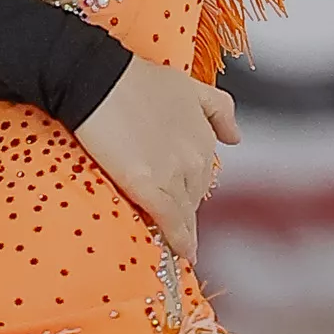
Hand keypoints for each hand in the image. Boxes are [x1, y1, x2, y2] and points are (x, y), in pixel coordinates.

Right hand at [73, 61, 239, 263]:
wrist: (97, 80)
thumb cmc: (133, 79)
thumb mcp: (187, 85)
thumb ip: (218, 110)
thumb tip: (236, 137)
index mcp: (204, 135)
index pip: (203, 174)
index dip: (190, 187)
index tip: (184, 198)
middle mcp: (196, 157)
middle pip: (194, 195)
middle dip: (184, 205)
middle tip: (171, 219)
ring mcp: (174, 173)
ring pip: (185, 211)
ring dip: (183, 228)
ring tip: (177, 243)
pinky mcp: (149, 186)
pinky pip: (170, 221)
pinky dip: (179, 240)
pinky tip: (183, 253)